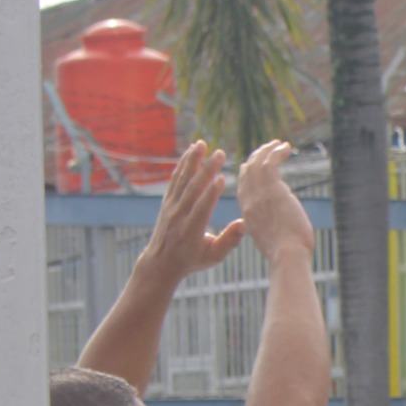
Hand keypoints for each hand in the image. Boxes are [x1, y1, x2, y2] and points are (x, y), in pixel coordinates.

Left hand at [140, 141, 246, 278]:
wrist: (161, 262)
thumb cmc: (192, 260)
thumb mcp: (213, 257)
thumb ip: (229, 241)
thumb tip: (244, 223)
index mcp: (192, 229)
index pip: (202, 207)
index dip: (212, 193)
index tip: (222, 177)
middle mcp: (180, 215)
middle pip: (193, 188)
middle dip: (206, 170)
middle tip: (219, 153)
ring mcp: (171, 206)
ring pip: (183, 179)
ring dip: (193, 160)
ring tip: (202, 144)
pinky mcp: (167, 201)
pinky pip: (175, 179)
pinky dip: (183, 165)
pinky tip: (190, 153)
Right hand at [235, 141, 312, 260]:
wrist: (287, 256)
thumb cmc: (286, 254)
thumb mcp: (269, 239)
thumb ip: (267, 227)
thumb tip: (274, 223)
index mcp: (248, 213)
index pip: (243, 186)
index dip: (247, 172)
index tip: (254, 163)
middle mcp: (249, 201)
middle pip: (246, 171)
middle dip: (256, 157)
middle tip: (268, 148)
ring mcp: (259, 194)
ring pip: (257, 163)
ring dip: (268, 150)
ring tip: (278, 143)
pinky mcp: (273, 189)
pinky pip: (270, 162)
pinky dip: (277, 152)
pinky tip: (286, 147)